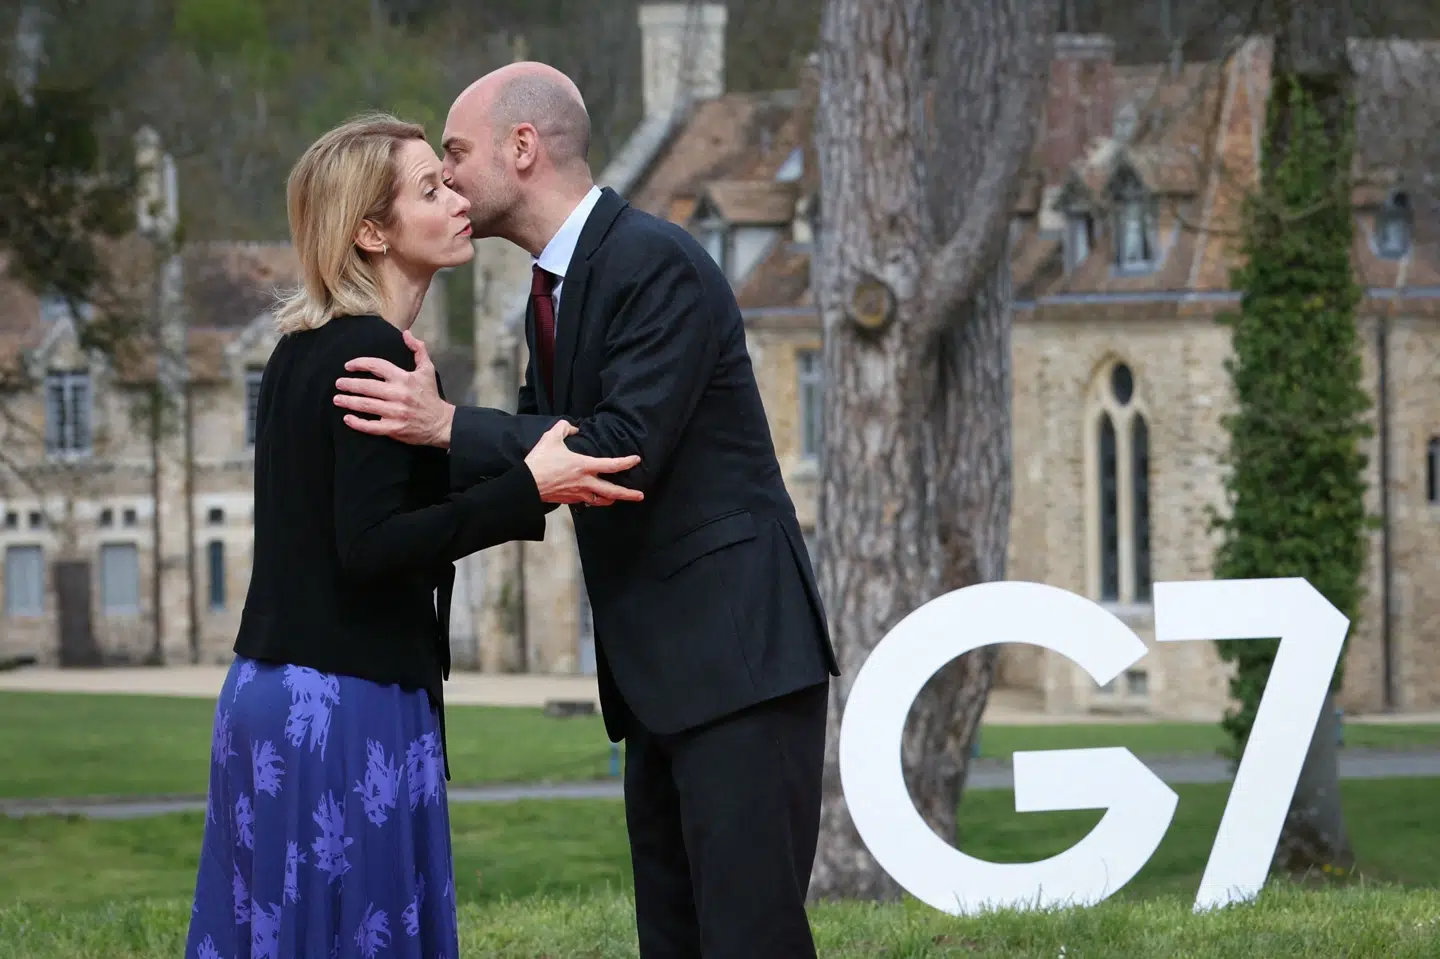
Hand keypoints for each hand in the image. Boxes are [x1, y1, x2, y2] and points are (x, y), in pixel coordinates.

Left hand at [334, 330, 454, 447]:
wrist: (441, 423)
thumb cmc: (431, 396)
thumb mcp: (428, 370)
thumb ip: (418, 349)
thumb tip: (406, 333)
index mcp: (404, 378)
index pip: (377, 366)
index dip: (360, 364)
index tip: (348, 366)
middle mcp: (399, 394)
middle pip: (367, 386)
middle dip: (349, 384)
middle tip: (338, 384)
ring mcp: (396, 412)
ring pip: (366, 405)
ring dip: (349, 401)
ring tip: (337, 399)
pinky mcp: (394, 428)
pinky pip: (372, 426)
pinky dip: (358, 423)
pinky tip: (347, 418)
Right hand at [524, 421, 643, 505]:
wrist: (526, 485)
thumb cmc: (539, 462)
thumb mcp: (551, 438)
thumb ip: (564, 427)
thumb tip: (573, 426)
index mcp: (584, 466)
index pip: (612, 465)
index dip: (626, 462)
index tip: (636, 460)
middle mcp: (585, 482)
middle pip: (612, 491)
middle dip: (628, 494)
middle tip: (640, 495)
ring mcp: (578, 493)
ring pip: (601, 500)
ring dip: (611, 499)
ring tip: (618, 498)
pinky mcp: (570, 500)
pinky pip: (586, 502)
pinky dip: (593, 500)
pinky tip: (594, 498)